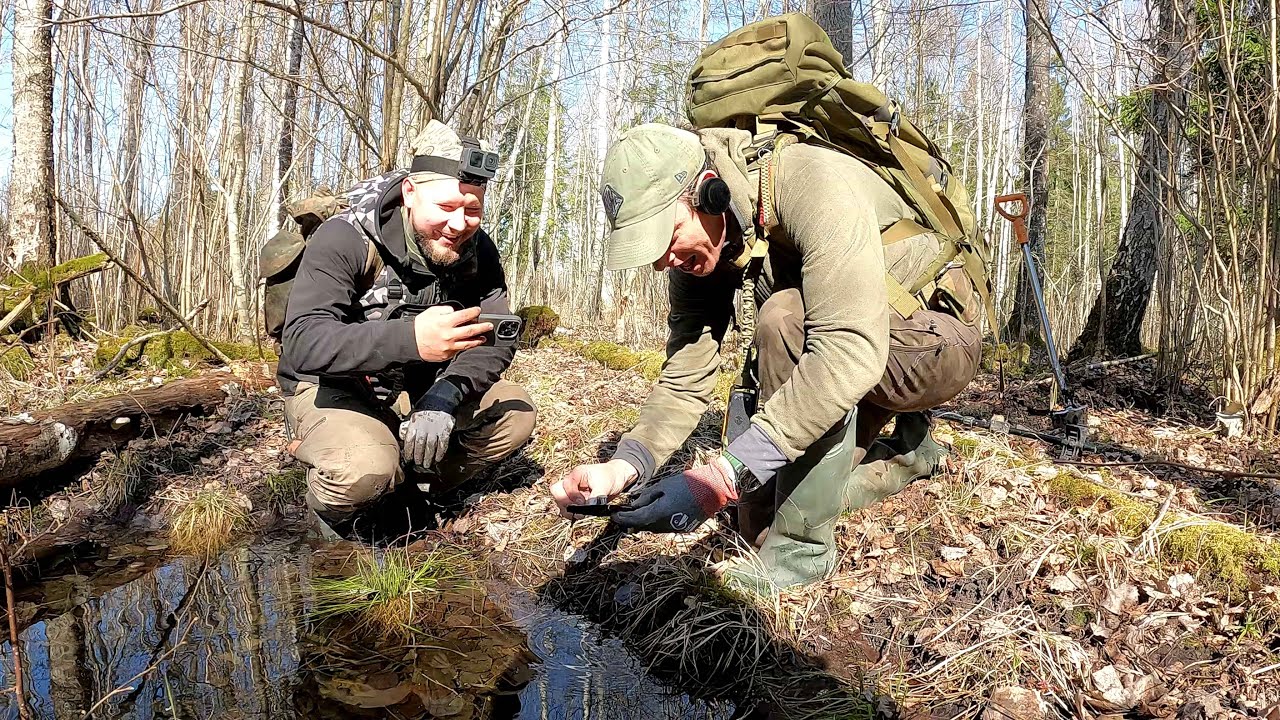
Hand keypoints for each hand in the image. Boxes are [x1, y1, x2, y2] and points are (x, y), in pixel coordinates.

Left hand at [399, 409, 454, 469]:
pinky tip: (437, 459)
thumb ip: (406, 429)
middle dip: (418, 456)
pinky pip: (442, 444)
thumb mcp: (411, 419)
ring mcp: (435, 429)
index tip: (408, 459)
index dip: (409, 451)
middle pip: (420, 445)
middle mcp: (424, 428)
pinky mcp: (444, 431)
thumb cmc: (423, 415)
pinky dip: (440, 453)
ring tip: (427, 464)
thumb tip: (402, 440)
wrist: (438, 404)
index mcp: (414, 425)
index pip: (410, 441)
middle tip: (418, 463)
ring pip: (430, 446)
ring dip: (428, 457)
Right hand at [413, 305, 491, 361]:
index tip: (478, 310)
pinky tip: (471, 344)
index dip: (473, 312)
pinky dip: (467, 346)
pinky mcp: (448, 354)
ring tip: (483, 337)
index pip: (464, 315)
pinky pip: (460, 350)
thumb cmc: (419, 327)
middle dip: (482, 327)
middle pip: (471, 330)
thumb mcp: (431, 312)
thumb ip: (445, 310)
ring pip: (468, 343)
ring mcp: (449, 346)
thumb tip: (454, 312)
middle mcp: (449, 335)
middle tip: (489, 325)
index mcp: (445, 322)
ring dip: (478, 339)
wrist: (410, 343)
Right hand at [550, 460, 636, 518]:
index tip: (583, 501)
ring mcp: (573, 491)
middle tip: (577, 510)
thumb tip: (589, 506)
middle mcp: (572, 482)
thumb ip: (596, 496)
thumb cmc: (610, 476)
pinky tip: (581, 515)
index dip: (573, 496)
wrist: (618, 478)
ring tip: (580, 515)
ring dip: (568, 510)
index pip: (565, 487)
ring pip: (561, 502)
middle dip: (565, 504)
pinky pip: (568, 508)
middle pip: (557, 493)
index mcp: (576, 474)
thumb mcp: (604, 484)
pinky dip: (572, 513)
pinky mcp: (577, 500)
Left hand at [612, 456, 737, 532]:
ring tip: (638, 514)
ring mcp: (676, 528)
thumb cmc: (687, 483)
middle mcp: (666, 524)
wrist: (712, 489)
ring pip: (655, 529)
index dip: (623, 519)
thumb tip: (634, 505)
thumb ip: (647, 497)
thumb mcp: (663, 486)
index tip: (614, 517)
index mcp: (660, 512)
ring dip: (646, 522)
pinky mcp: (684, 528)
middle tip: (623, 516)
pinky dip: (658, 522)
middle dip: (633, 521)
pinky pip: (666, 527)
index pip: (636, 519)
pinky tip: (656, 514)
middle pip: (644, 526)